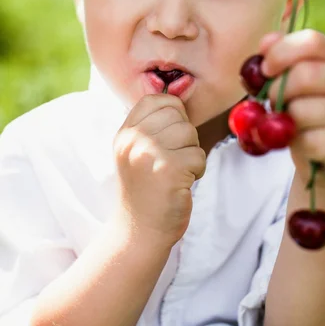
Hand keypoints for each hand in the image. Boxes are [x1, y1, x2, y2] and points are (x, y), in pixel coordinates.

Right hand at [113, 94, 205, 246]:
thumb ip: (151, 125)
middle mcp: (133, 141)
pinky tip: (182, 183)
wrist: (139, 231)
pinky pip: (198, 155)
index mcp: (125, 133)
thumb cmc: (145, 189)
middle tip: (173, 160)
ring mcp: (149, 154)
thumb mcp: (135, 152)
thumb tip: (180, 94)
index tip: (170, 136)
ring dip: (192, 153)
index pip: (156, 100)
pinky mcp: (168, 170)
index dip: (173, 112)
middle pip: (177, 115)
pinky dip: (197, 171)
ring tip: (176, 172)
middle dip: (185, 136)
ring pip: (190, 133)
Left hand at [259, 29, 324, 185]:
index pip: (312, 42)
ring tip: (287, 123)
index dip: (281, 52)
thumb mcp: (290, 80)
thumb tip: (265, 44)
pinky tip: (301, 142)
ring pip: (303, 112)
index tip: (265, 69)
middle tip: (271, 102)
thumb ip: (278, 58)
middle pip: (307, 75)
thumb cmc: (303, 108)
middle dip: (278, 90)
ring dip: (284, 120)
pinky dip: (296, 144)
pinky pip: (310, 142)